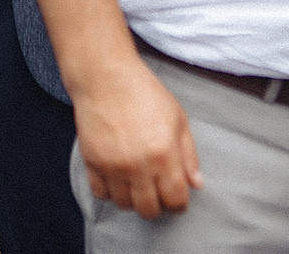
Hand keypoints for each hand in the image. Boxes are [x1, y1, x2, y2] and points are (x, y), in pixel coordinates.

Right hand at [72, 58, 202, 218]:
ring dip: (133, 199)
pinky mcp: (92, 162)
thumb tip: (196, 184)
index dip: (179, 204)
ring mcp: (112, 166)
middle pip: (149, 210)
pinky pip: (101, 193)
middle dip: (157, 205)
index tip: (177, 198)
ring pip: (124, 205)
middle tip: (157, 191)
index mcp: (163, 154)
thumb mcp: (178, 119)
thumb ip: (189, 155)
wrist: (105, 77)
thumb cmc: (144, 92)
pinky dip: (110, 191)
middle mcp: (137, 165)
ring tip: (137, 182)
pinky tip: (117, 177)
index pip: (175, 200)